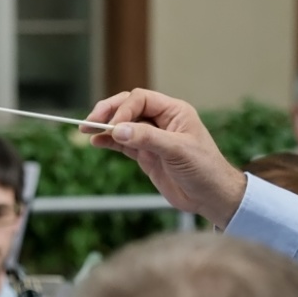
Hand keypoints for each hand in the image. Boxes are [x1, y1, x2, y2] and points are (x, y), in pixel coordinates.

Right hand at [85, 90, 247, 225]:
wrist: (211, 197)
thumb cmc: (204, 170)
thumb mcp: (178, 151)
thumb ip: (148, 138)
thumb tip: (118, 129)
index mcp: (174, 112)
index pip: (141, 99)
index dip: (124, 109)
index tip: (114, 126)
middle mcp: (162, 121)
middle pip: (128, 107)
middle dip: (108, 112)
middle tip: (90, 121)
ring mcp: (152, 138)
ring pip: (123, 124)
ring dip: (105, 126)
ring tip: (86, 130)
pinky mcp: (146, 155)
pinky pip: (123, 143)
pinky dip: (109, 141)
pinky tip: (96, 142)